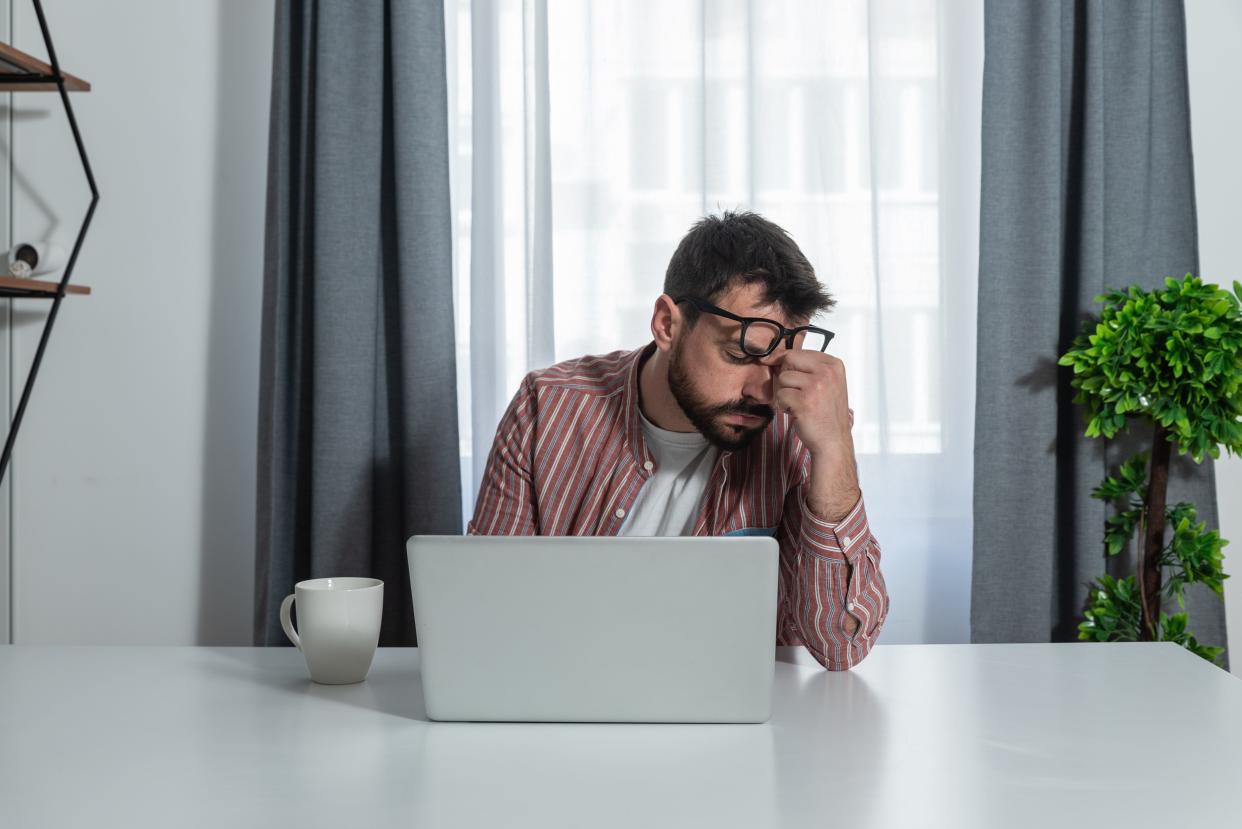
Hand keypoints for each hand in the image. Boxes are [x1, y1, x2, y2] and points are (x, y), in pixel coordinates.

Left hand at [772, 350, 859, 521]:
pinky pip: (780, 395)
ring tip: (799, 405)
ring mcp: (816, 386)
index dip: (786, 363)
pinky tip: (796, 413)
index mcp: (834, 364)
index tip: (783, 372)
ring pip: (782, 379)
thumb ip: (808, 368)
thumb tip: (774, 356)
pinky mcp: (804, 401)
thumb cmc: (826, 413)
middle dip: (785, 377)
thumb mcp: (826, 383)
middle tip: (794, 392)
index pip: (798, 352)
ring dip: (785, 393)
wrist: (833, 441)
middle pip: (788, 361)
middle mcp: (827, 372)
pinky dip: (783, 406)